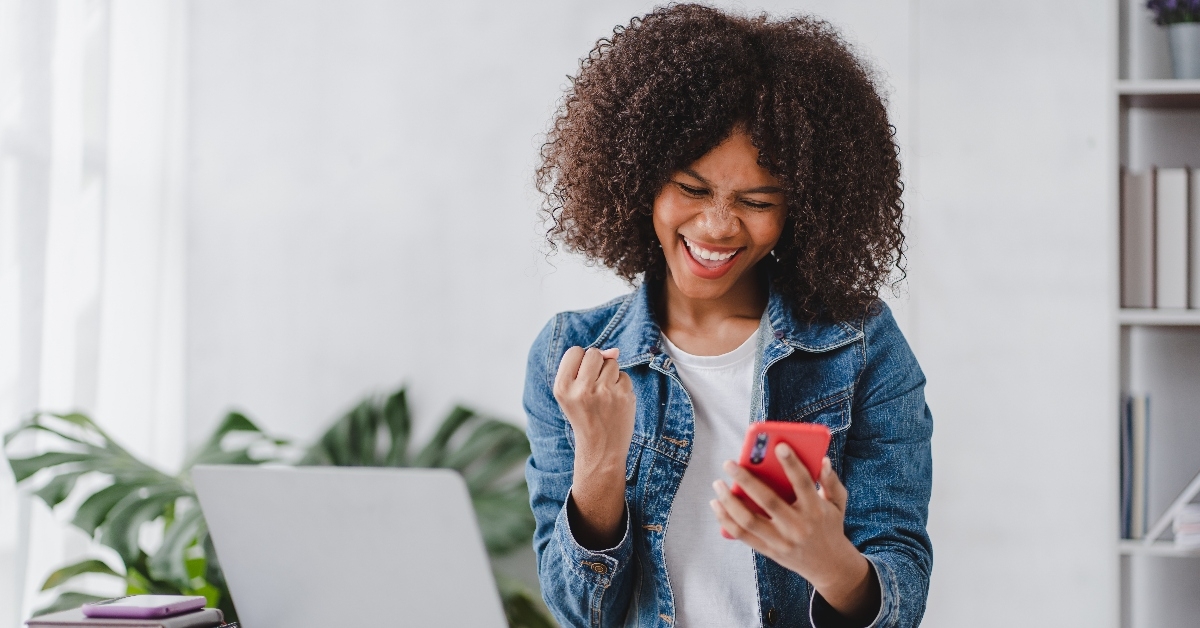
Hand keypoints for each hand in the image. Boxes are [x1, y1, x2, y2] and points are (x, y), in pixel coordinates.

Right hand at [554, 346, 635, 547]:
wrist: (600, 448)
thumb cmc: (585, 416)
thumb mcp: (573, 393)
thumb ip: (586, 367)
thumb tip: (614, 351)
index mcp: (562, 387)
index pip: (574, 351)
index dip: (581, 361)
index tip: (581, 377)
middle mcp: (582, 389)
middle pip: (594, 353)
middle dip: (597, 364)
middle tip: (595, 386)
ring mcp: (604, 392)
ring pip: (612, 363)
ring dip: (610, 374)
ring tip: (604, 396)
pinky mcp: (623, 396)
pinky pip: (624, 375)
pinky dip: (621, 385)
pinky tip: (615, 402)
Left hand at [710, 445, 878, 621]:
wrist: (828, 565)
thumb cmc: (830, 525)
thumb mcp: (838, 504)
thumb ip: (831, 481)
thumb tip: (822, 460)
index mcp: (815, 510)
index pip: (802, 483)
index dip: (792, 464)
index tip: (778, 446)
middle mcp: (797, 526)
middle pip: (768, 501)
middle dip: (746, 480)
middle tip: (729, 463)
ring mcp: (781, 541)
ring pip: (749, 520)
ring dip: (729, 501)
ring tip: (718, 483)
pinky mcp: (769, 551)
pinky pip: (742, 535)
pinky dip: (726, 519)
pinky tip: (716, 504)